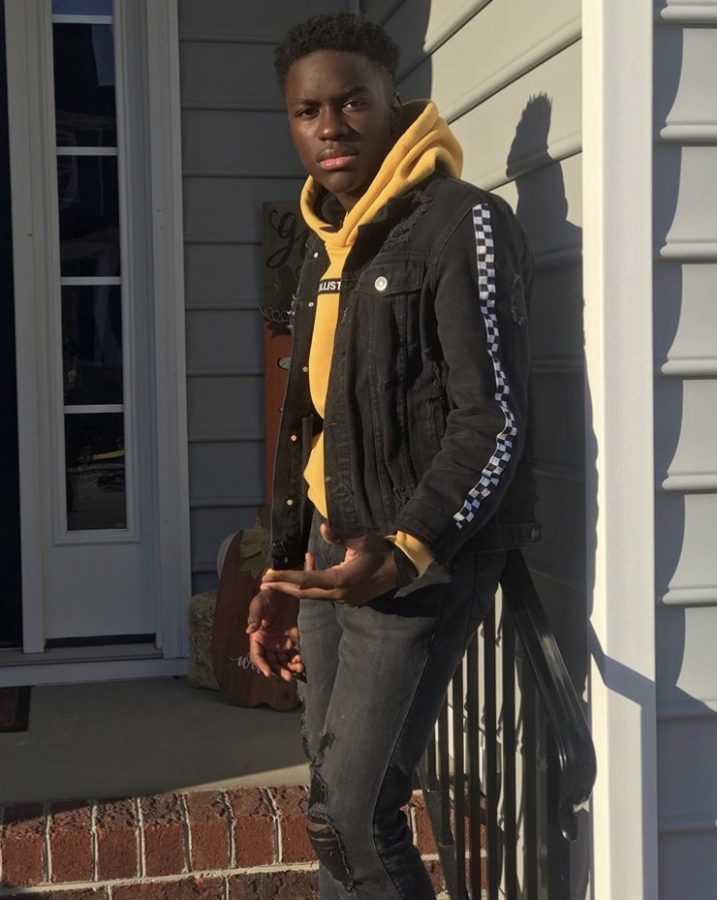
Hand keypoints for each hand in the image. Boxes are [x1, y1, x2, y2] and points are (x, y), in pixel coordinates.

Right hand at [246, 557, 313, 680]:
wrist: (285, 588)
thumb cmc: (268, 595)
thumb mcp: (259, 603)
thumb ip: (254, 616)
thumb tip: (249, 630)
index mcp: (257, 637)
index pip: (256, 655)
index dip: (261, 665)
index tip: (269, 673)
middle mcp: (267, 643)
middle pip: (271, 663)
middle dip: (278, 671)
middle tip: (288, 677)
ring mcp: (279, 642)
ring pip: (282, 662)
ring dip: (288, 669)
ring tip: (298, 670)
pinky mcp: (291, 639)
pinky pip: (293, 655)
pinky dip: (296, 661)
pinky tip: (302, 662)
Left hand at [260, 522, 398, 607]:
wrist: (402, 568)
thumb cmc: (381, 551)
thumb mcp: (362, 540)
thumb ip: (340, 536)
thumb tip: (324, 527)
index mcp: (340, 580)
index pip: (305, 580)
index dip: (284, 577)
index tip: (266, 576)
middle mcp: (339, 594)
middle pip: (305, 593)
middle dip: (283, 586)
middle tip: (264, 582)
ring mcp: (345, 600)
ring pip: (314, 595)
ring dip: (298, 586)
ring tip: (281, 576)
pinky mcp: (349, 600)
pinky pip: (325, 594)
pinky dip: (313, 585)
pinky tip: (310, 569)